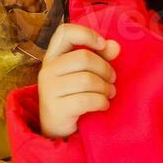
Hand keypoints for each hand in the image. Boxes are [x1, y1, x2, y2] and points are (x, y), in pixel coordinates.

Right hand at [37, 22, 120, 139]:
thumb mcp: (85, 73)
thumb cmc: (74, 96)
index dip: (87, 34)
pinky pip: (87, 100)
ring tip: (109, 94)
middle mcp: (47, 70)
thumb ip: (100, 57)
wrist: (58, 130)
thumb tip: (115, 46)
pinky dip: (101, 102)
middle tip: (112, 80)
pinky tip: (103, 106)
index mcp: (53, 56)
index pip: (65, 32)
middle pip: (84, 58)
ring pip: (88, 80)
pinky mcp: (56, 108)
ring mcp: (48, 89)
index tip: (102, 46)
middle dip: (105, 70)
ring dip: (106, 88)